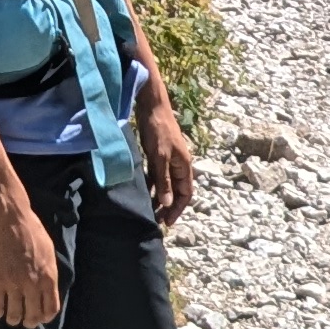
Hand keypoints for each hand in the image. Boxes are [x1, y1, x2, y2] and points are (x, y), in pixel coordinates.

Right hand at [0, 195, 62, 328]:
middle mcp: (33, 285)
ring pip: (14, 315)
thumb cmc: (31, 230)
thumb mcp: (49, 252)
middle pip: (33, 316)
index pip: (51, 309)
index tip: (39, 317)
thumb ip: (49, 272)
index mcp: (49, 277)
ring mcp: (14, 284)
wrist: (10, 218)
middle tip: (24, 320)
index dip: (44, 317)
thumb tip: (47, 287)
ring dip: (13, 319)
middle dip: (29, 322)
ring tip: (10, 317)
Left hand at [137, 77, 196, 230]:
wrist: (151, 106)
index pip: (186, 193)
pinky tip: (143, 193)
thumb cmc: (158, 130)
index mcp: (184, 165)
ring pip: (166, 184)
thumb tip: (168, 203)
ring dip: (160, 197)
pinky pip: (157, 175)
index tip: (167, 222)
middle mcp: (179, 164)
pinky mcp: (157, 154)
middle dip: (169, 206)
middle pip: (177, 190)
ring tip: (149, 211)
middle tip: (157, 221)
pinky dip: (152, 185)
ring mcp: (168, 159)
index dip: (178, 209)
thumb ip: (164, 181)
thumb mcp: (160, 157)